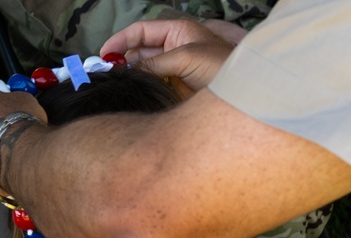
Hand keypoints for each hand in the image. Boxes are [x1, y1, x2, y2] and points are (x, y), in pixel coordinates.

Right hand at [101, 18, 235, 94]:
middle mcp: (175, 47)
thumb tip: (129, 70)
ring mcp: (177, 67)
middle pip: (141, 51)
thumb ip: (156, 63)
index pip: (142, 31)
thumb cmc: (223, 67)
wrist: (245, 93)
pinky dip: (145, 87)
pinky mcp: (180, 86)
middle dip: (124, 59)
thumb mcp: (187, 58)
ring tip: (118, 83)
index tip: (105, 53)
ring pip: (147, 69)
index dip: (121, 40)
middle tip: (108, 73)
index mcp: (178, 31)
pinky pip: (157, 84)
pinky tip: (135, 91)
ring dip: (133, 75)